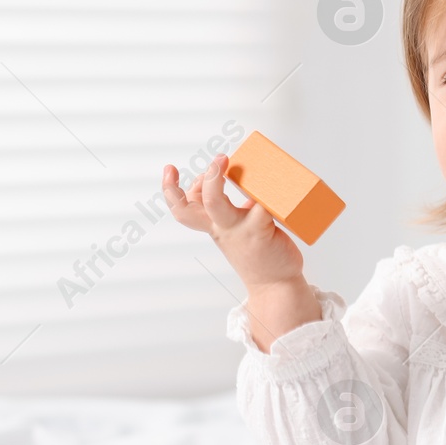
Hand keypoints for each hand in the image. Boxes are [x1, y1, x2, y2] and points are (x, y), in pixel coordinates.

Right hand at [162, 154, 305, 291]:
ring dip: (215, 181)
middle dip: (194, 180)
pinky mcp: (260, 231)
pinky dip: (266, 193)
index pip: (183, 208)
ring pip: (215, 204)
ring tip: (227, 162)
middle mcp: (222, 227)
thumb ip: (240, 208)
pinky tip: (275, 181)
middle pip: (190, 207)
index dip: (170, 189)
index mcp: (214, 226)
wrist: (276, 286)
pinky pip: (260, 207)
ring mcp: (239, 229)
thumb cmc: (260, 253)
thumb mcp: (240, 229)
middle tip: (217, 158)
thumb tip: (249, 183)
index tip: (170, 169)